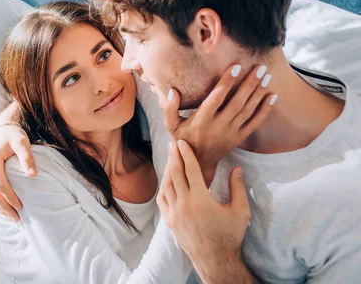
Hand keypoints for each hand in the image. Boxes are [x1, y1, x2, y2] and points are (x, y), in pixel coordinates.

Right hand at [0, 123, 35, 221]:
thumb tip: (33, 175)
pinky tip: (4, 209)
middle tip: (17, 219)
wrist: (0, 128)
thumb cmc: (12, 134)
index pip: (0, 185)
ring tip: (12, 218)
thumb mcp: (21, 141)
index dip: (10, 198)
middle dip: (4, 208)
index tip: (21, 207)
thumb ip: (27, 157)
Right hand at [158, 64, 275, 185]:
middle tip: (259, 67)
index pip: (215, 98)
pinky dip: (265, 110)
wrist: (198, 164)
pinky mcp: (240, 138)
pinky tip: (272, 96)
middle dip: (249, 84)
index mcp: (201, 120)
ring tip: (266, 76)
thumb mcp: (171, 126)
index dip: (226, 83)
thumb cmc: (183, 140)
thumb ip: (169, 108)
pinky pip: (255, 123)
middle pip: (237, 102)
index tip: (235, 67)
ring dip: (258, 93)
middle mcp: (218, 126)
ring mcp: (231, 132)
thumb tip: (172, 90)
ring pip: (248, 110)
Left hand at [158, 140, 253, 282]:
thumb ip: (237, 188)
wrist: (215, 260)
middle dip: (174, 157)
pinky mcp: (169, 220)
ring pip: (167, 185)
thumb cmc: (230, 236)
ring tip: (170, 159)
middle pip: (175, 174)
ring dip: (167, 170)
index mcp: (201, 200)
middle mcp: (184, 204)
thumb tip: (237, 168)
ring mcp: (174, 213)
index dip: (186, 154)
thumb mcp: (240, 211)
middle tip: (173, 144)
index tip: (182, 143)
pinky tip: (166, 179)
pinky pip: (162, 199)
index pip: (190, 170)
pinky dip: (163, 186)